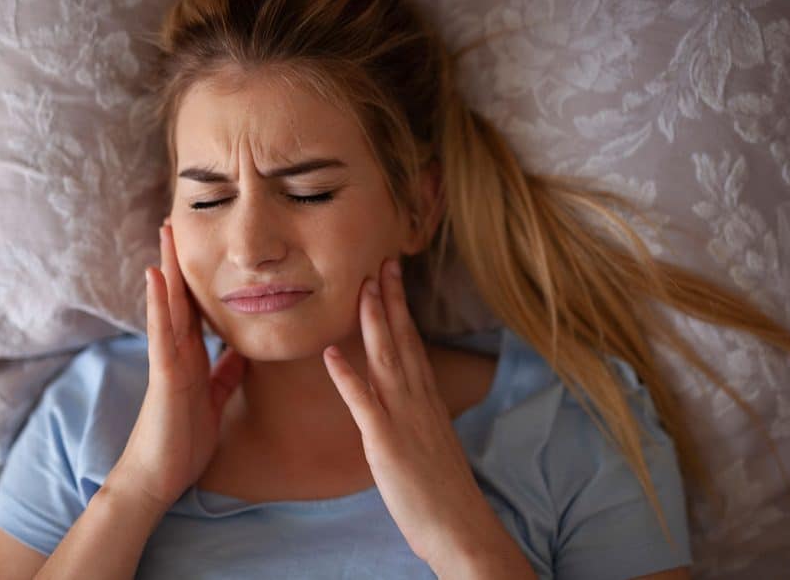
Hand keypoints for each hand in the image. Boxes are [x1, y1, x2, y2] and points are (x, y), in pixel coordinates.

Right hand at [111, 217, 247, 513]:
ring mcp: (167, 360)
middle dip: (180, 261)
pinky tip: (157, 276)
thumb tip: (242, 352)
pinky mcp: (164, 374)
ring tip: (166, 231)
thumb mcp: (214, 399)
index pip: (196, 309)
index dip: (199, 278)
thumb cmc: (184, 440)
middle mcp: (177, 352)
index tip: (205, 246)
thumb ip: (224, 374)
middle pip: (180, 297)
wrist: (160, 476)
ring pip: (168, 306)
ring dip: (167, 268)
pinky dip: (159, 304)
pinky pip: (162, 333)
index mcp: (191, 357)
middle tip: (179, 221)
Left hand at [321, 257, 507, 568]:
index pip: (413, 342)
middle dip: (389, 299)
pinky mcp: (385, 442)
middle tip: (380, 261)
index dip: (401, 307)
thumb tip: (405, 400)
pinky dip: (346, 377)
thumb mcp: (432, 441)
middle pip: (402, 339)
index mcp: (427, 399)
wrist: (460, 527)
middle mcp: (417, 400)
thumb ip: (417, 414)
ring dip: (372, 322)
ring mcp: (402, 418)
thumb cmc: (444, 490)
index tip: (392, 277)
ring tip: (360, 288)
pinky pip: (363, 404)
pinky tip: (329, 354)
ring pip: (386, 359)